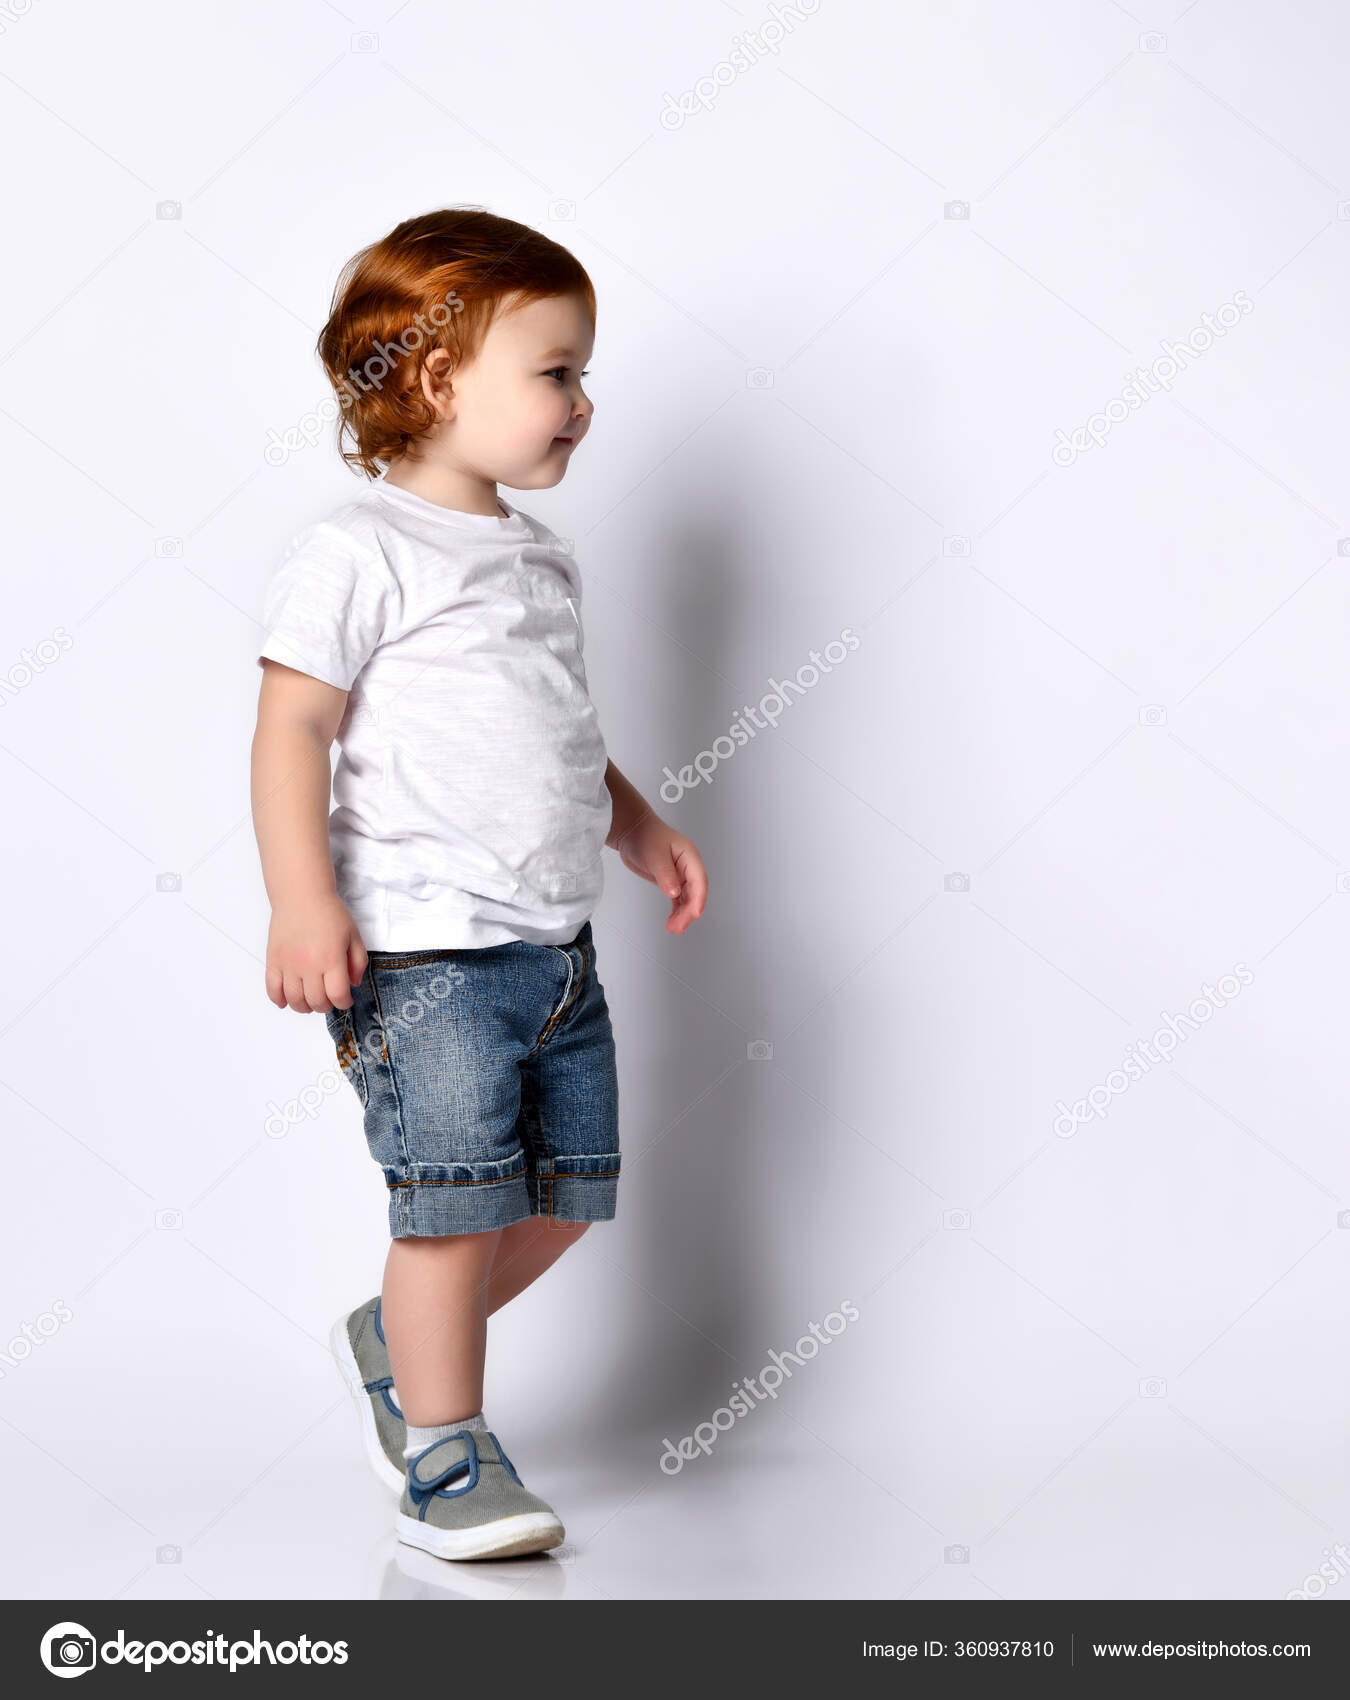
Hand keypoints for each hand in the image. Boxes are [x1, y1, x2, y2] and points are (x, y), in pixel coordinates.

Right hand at [265, 893, 368, 1011]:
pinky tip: (286, 1000)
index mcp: (332, 959)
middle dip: (325, 1006)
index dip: (344, 1003)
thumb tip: (353, 984)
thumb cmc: (330, 914)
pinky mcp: (273, 960)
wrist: (301, 896)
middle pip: (316, 1001)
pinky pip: (272, 989)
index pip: (338, 995)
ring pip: (294, 1000)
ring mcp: (289, 964)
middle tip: (328, 999)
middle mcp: (309, 965)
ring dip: (304, 1006)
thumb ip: (358, 962)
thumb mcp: (353, 936)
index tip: (345, 999)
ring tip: (310, 1001)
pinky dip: (278, 1000)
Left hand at [616, 813, 707, 934]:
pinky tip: (672, 921)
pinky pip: (678, 899)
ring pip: (686, 898)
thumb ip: (665, 874)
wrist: (631, 831)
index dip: (699, 898)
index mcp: (689, 856)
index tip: (695, 913)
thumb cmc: (645, 835)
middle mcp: (687, 866)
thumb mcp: (655, 855)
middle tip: (679, 926)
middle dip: (688, 911)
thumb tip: (674, 892)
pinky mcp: (670, 881)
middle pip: (694, 893)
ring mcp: (680, 874)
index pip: (699, 880)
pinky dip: (676, 911)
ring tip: (673, 928)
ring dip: (682, 914)